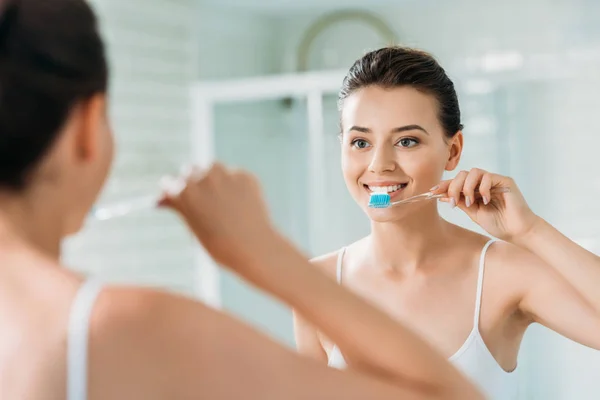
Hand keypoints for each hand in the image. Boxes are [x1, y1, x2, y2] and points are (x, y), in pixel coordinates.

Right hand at [158, 163, 276, 277]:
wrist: (254, 248)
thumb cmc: (219, 245)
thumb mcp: (193, 227)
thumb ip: (179, 208)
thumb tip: (159, 200)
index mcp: (183, 192)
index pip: (168, 183)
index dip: (173, 192)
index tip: (178, 199)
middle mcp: (202, 178)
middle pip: (189, 170)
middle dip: (192, 181)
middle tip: (202, 199)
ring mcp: (225, 174)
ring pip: (213, 168)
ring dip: (214, 178)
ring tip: (223, 202)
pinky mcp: (245, 175)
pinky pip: (235, 175)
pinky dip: (235, 185)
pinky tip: (241, 204)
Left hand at [430, 168, 538, 241]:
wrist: (517, 231)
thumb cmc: (498, 223)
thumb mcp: (474, 213)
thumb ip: (460, 202)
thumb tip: (441, 196)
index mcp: (475, 190)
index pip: (457, 182)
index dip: (444, 185)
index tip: (432, 192)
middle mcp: (483, 183)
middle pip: (462, 174)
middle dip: (453, 187)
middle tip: (453, 201)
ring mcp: (494, 181)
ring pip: (473, 172)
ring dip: (467, 187)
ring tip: (469, 201)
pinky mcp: (505, 181)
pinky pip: (488, 177)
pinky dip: (482, 188)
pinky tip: (485, 200)